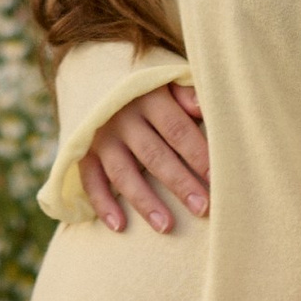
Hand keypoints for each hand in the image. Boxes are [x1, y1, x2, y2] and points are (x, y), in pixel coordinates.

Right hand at [78, 82, 210, 233]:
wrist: (89, 74)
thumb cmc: (142, 83)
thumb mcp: (163, 77)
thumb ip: (184, 92)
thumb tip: (204, 108)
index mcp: (147, 96)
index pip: (177, 129)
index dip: (198, 154)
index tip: (217, 179)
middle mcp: (121, 117)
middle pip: (155, 155)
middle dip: (180, 183)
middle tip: (202, 208)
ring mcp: (99, 136)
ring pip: (124, 174)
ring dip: (145, 202)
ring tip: (167, 226)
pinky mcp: (82, 151)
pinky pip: (91, 181)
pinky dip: (103, 204)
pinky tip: (119, 226)